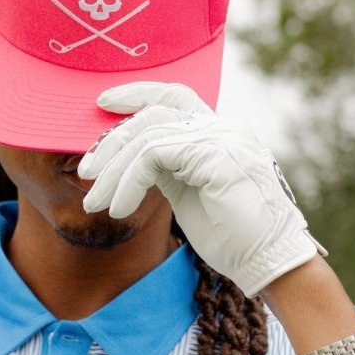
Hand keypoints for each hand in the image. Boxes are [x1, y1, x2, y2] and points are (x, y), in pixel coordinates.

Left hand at [78, 81, 324, 295]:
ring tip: (95, 203)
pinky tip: (119, 209)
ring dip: (113, 171)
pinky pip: (153, 156)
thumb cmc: (232, 237)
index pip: (173, 95)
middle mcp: (222, 127)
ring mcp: (221, 138)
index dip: (137, 93)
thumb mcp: (190, 193)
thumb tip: (129, 160)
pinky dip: (128, 182)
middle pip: (152, 113)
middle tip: (86, 173)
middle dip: (112, 142)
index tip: (103, 102)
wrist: (268, 261)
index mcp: (219, 132)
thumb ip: (167, 168)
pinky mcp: (214, 155)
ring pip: (147, 135)